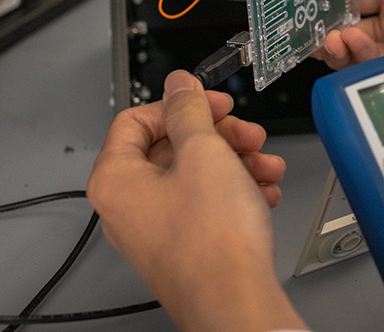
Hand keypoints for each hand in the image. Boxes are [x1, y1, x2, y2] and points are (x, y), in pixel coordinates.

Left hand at [87, 71, 305, 331]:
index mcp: (116, 178)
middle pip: (171, 146)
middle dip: (219, 136)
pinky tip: (264, 192)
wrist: (236, 300)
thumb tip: (177, 83)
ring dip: (236, 162)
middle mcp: (128, 205)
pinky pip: (206, 204)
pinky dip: (236, 192)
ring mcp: (156, 229)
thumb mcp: (203, 151)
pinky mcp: (184, 247)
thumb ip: (189, 109)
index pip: (135, 120)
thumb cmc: (213, 235)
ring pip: (195, 175)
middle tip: (249, 135)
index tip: (214, 103)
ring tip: (267, 167)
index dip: (179, 105)